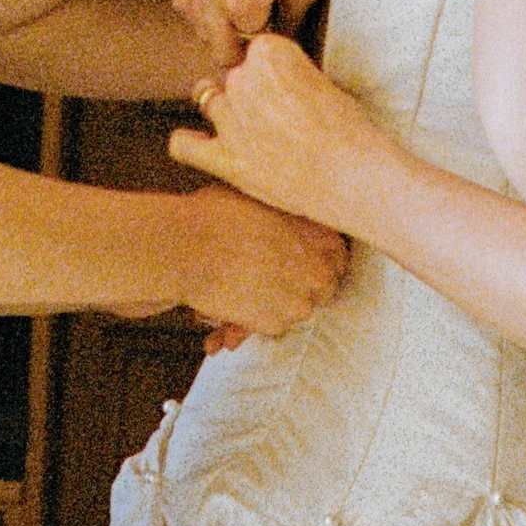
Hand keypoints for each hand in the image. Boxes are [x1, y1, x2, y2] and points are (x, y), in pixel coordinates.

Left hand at [168, 35, 396, 240]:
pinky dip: (188, 144)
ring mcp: (231, 121)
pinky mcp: (227, 160)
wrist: (355, 176)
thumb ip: (291, 75)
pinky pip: (184, 146)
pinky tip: (201, 145)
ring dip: (225, 112)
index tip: (286, 89)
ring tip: (250, 131)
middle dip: (249, 94)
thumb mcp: (323, 82)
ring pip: (209, 102)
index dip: (272, 72)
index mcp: (269, 51)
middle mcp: (243, 80)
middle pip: (233, 77)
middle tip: (277, 119)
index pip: (256, 51)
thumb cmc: (350, 132)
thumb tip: (274, 84)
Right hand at [173, 0, 340, 52]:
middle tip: (263, 29)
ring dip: (216, 23)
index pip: (241, 55)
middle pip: (213, 44)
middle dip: (237, 43)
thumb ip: (288, 25)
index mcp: (236, 3)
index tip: (274, 43)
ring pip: (194, 20)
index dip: (260, 52)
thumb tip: (279, 46)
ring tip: (244, 9)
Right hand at [175, 181, 346, 336]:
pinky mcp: (275, 325)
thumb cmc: (216, 215)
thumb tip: (290, 211)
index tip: (306, 257)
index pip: (339, 255)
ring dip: (282, 301)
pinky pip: (276, 325)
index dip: (322, 256)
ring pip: (300, 308)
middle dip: (305, 283)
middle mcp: (317, 272)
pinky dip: (260, 318)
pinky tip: (239, 301)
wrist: (186, 248)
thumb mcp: (261, 200)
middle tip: (277, 274)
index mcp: (319, 236)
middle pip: (325, 286)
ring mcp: (298, 303)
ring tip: (251, 284)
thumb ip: (287, 215)